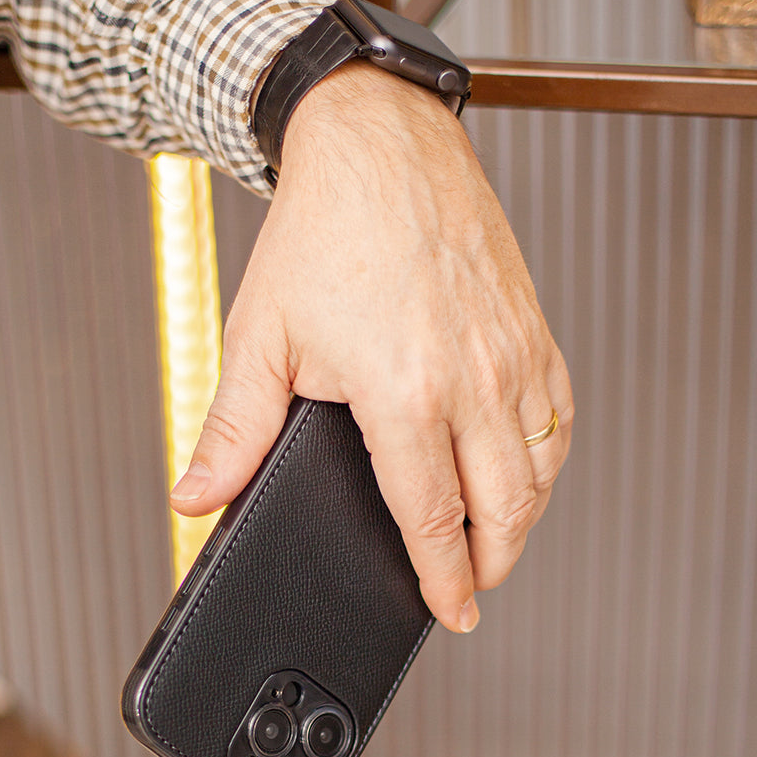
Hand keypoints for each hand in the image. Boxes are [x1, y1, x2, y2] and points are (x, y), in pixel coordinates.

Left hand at [169, 61, 572, 633]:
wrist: (377, 147)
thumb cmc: (322, 233)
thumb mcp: (261, 337)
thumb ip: (234, 429)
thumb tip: (196, 494)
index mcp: (404, 392)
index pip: (434, 517)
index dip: (443, 578)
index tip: (451, 610)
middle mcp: (473, 378)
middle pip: (506, 508)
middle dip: (491, 563)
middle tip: (472, 587)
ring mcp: (513, 351)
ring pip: (542, 468)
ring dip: (524, 518)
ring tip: (497, 540)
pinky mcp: (533, 326)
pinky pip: (560, 413)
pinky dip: (548, 458)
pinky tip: (525, 467)